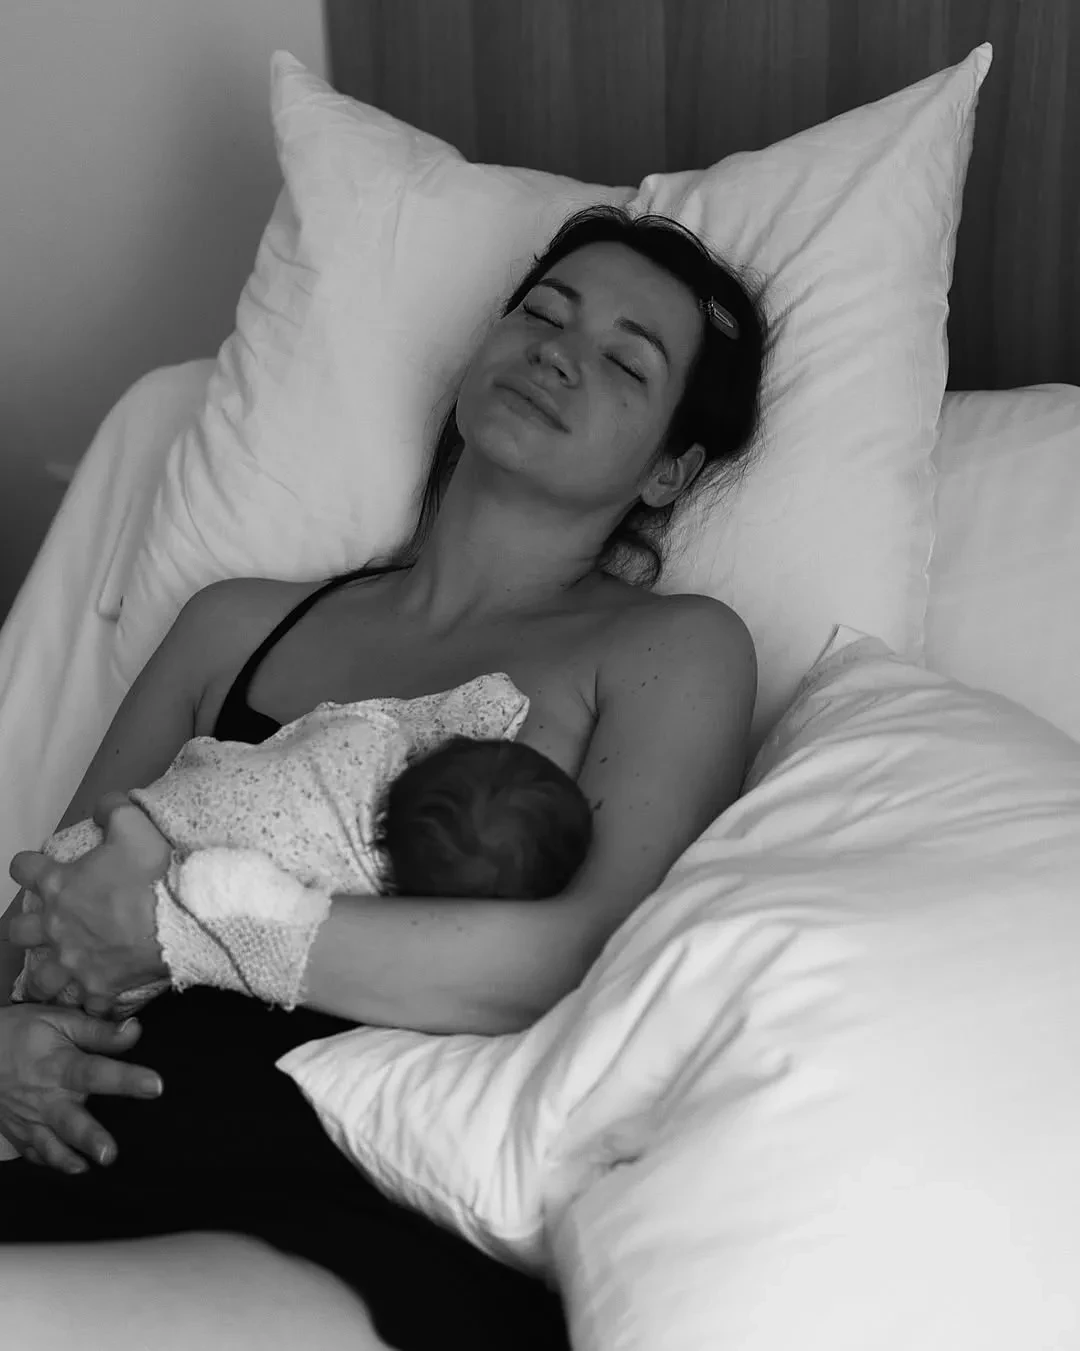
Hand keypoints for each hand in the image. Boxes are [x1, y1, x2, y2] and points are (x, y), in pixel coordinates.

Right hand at [0, 1002, 161, 1171]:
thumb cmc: (21, 1031)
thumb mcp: (58, 1020)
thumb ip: (97, 1030)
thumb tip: (135, 1031)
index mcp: (60, 1066)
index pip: (97, 1073)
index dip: (126, 1079)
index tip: (155, 1086)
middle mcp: (46, 1097)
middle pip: (70, 1121)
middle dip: (89, 1138)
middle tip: (109, 1153)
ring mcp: (29, 1119)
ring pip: (50, 1144)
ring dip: (69, 1159)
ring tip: (88, 1168)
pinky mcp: (18, 1131)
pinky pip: (35, 1152)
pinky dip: (51, 1161)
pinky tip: (73, 1166)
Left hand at [8, 793, 170, 1002]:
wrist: (182, 918)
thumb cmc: (154, 874)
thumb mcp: (134, 825)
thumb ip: (112, 809)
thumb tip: (103, 807)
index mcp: (60, 885)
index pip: (23, 869)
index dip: (27, 866)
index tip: (39, 867)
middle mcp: (57, 927)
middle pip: (17, 932)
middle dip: (26, 927)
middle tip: (47, 924)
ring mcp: (74, 962)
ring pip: (40, 980)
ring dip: (48, 974)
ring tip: (62, 971)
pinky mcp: (99, 988)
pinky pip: (88, 1006)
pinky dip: (93, 1002)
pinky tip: (101, 996)